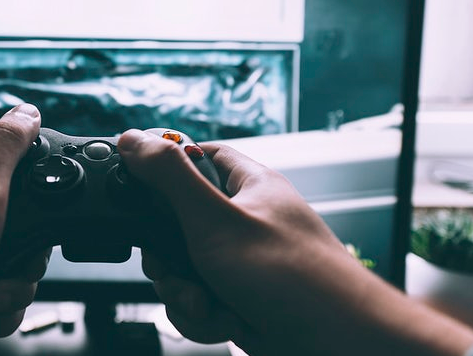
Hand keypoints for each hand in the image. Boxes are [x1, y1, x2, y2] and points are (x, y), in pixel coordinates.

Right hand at [118, 130, 472, 355]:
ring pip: (183, 267)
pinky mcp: (240, 296)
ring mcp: (242, 261)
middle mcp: (244, 220)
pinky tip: (225, 321)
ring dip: (185, 293)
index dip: (164, 168)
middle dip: (168, 257)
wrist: (339, 347)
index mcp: (247, 186)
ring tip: (209, 304)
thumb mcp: (216, 219)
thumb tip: (133, 139)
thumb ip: (170, 178)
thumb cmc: (295, 279)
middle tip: (178, 268)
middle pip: (175, 223)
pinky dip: (204, 316)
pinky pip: (199, 299)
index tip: (140, 188)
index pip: (196, 156)